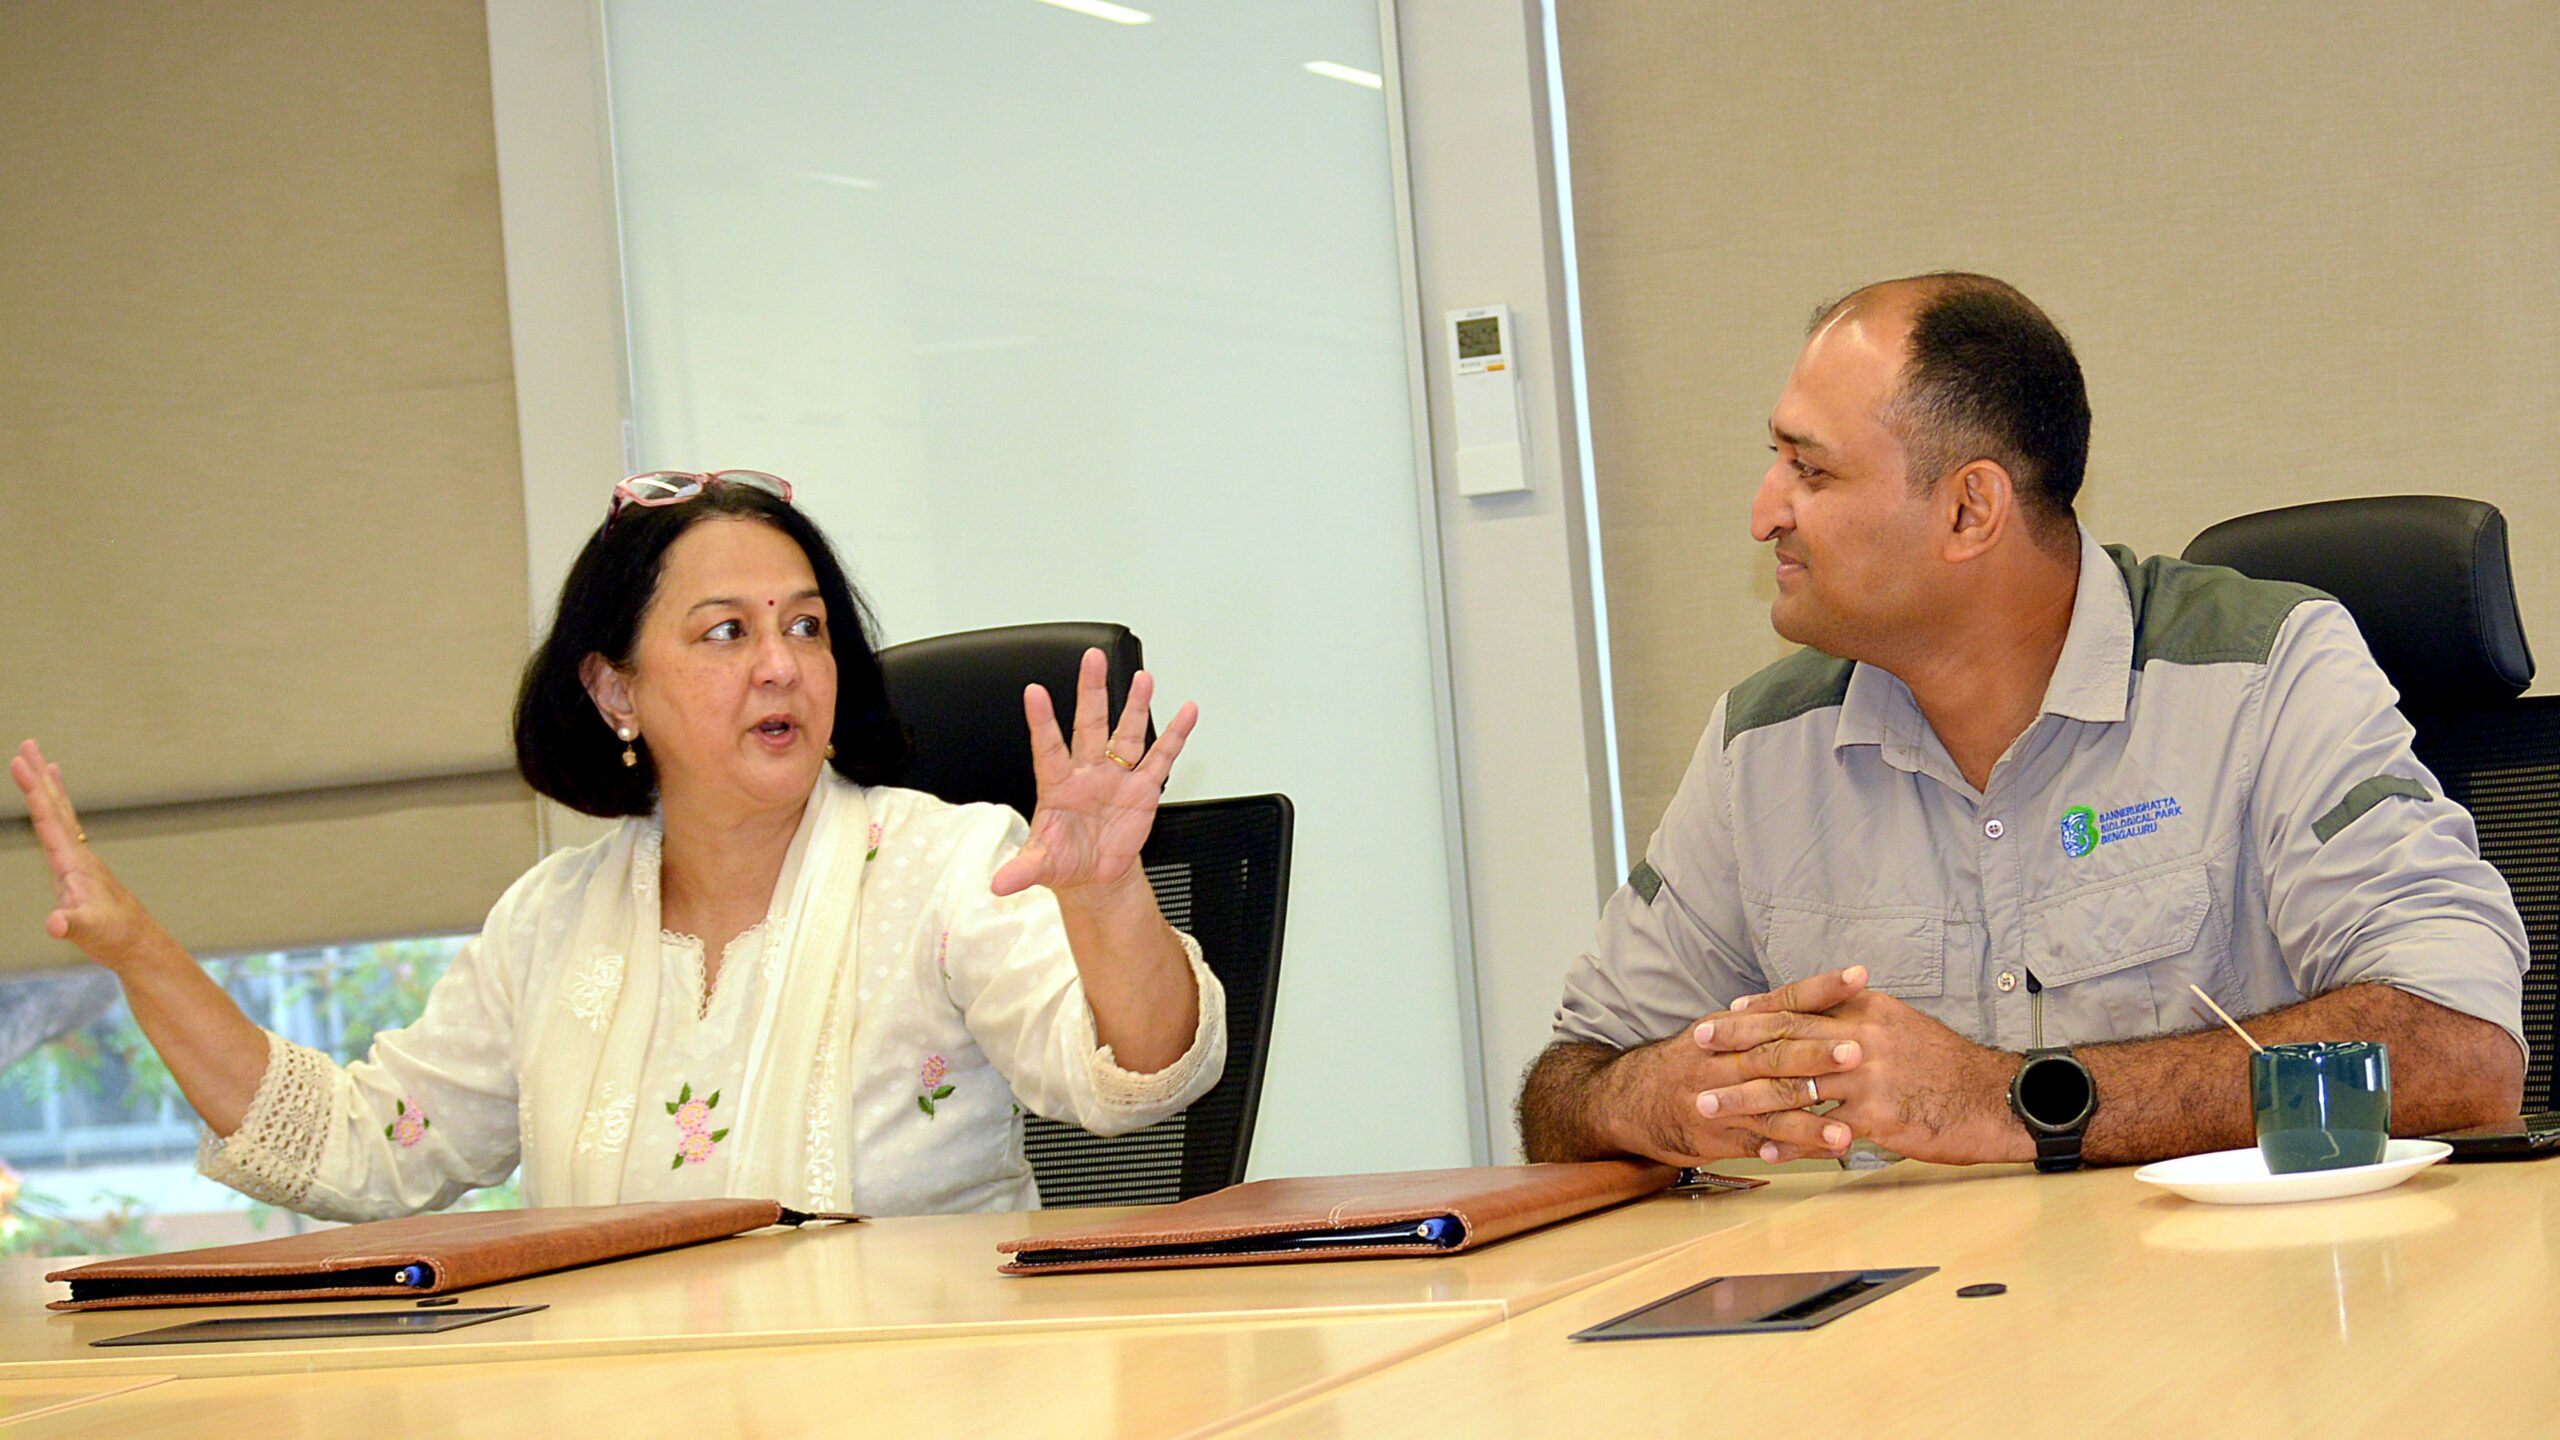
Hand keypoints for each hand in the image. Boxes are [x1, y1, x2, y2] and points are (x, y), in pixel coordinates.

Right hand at [8, 739, 170, 972]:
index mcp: (73, 862)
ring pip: (63, 814)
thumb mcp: (88, 931)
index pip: (49, 818)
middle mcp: (78, 854)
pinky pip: (67, 829)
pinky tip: (56, 804)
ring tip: (41, 759)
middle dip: (40, 776)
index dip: (33, 790)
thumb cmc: (114, 936)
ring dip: (50, 787)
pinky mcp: (81, 869)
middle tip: (27, 743)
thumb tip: (55, 924)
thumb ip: (70, 926)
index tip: (19, 762)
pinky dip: (59, 810)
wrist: (138, 943)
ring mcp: (80, 860)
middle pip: (57, 806)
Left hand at [989, 649, 1197, 907]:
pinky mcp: (1143, 789)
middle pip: (1090, 723)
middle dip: (1092, 691)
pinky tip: (1185, 713)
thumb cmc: (1064, 860)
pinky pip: (1161, 758)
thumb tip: (999, 883)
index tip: (1033, 692)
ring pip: (1126, 733)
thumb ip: (1022, 869)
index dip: (1042, 721)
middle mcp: (1088, 772)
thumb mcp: (1040, 864)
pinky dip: (1175, 736)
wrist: (1095, 874)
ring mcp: (1116, 776)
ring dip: (1135, 705)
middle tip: (1093, 659)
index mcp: (1058, 784)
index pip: (1047, 747)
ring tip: (1143, 678)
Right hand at [1600, 967, 1870, 1163]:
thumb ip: (1765, 1016)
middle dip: (1817, 1053)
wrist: (1631, 1100)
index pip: (1782, 1001)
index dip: (1820, 989)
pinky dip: (1798, 1149)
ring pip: (1770, 1105)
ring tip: (1848, 1127)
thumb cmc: (1688, 1061)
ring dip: (1811, 1118)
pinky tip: (1828, 1152)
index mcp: (1732, 1026)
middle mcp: (1726, 1059)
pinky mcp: (1720, 1136)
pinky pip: (1764, 1143)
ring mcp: (1723, 1100)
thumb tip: (1820, 994)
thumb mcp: (1719, 1029)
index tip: (1858, 976)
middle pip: (1776, 1053)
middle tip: (1858, 1051)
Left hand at [1698, 966, 2029, 1163]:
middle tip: (1695, 1049)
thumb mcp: (1903, 1026)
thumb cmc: (1948, 1066)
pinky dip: (1788, 1141)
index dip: (1757, 1011)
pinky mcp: (1878, 1117)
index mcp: (1867, 1011)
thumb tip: (1823, 1015)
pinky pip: (1821, 1130)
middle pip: (1785, 1039)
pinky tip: (1760, 1150)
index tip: (1723, 1015)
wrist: (1996, 1098)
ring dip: (1745, 1097)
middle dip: (1735, 1045)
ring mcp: (1868, 1078)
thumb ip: (1860, 1020)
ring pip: (1793, 1085)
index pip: (1800, 1005)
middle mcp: (1862, 1038)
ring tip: (1710, 1106)